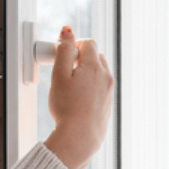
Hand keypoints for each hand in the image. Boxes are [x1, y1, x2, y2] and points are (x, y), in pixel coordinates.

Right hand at [43, 25, 113, 168]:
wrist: (80, 137)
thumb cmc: (67, 108)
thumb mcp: (59, 75)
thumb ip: (63, 50)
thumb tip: (67, 31)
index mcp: (94, 66)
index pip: (88, 43)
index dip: (73, 45)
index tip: (62, 56)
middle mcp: (105, 76)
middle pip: (95, 56)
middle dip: (80, 59)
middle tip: (65, 72)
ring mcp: (108, 90)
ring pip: (98, 72)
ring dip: (85, 73)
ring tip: (70, 88)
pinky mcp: (107, 103)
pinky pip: (99, 87)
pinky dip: (89, 87)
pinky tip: (77, 100)